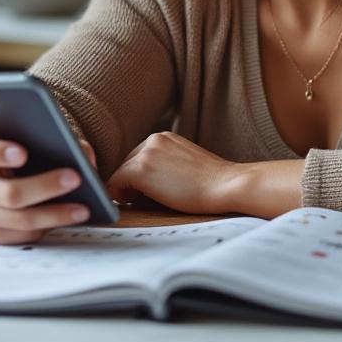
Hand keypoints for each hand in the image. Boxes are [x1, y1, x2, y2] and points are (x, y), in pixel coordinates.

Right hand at [0, 135, 97, 244]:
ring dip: (54, 214)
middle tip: (75, 178)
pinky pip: (23, 236)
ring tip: (83, 208)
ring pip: (19, 218)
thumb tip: (82, 155)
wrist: (19, 180)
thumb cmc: (30, 155)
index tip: (24, 153)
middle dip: (43, 186)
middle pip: (6, 191)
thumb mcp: (39, 141)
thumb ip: (58, 141)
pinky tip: (72, 219)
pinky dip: (50, 227)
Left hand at [105, 131, 236, 214]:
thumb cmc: (213, 183)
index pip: (139, 157)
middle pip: (127, 165)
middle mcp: (152, 139)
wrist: (227, 185)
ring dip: (129, 191)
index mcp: (164, 137)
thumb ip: (165, 165)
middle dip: (133, 184)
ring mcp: (145, 153)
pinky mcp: (140, 170)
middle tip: (151, 200)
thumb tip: (140, 185)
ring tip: (150, 202)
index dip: (141, 179)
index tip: (151, 193)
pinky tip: (133, 204)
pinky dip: (118, 195)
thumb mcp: (185, 164)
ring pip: (121, 175)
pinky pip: (114, 184)